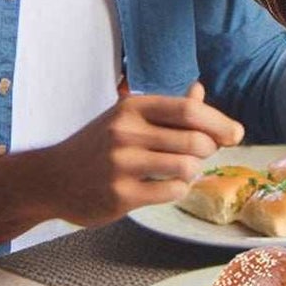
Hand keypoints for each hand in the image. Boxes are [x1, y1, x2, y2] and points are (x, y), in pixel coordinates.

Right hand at [42, 83, 243, 226]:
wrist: (50, 178)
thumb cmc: (97, 145)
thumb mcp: (127, 117)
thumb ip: (166, 108)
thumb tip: (199, 90)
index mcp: (132, 107)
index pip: (189, 111)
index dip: (219, 122)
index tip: (236, 134)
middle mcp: (126, 132)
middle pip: (194, 141)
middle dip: (209, 149)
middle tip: (203, 154)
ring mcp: (121, 165)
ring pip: (187, 168)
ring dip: (193, 171)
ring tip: (181, 170)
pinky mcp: (119, 195)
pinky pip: (171, 192)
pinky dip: (177, 189)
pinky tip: (165, 186)